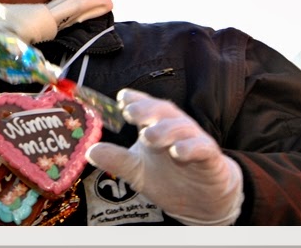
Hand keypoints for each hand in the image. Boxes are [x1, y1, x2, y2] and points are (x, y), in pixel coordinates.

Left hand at [85, 89, 243, 224]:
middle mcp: (174, 128)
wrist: (201, 201)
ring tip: (149, 136)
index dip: (135, 100)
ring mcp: (193, 140)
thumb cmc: (168, 178)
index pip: (145, 106)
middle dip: (147, 109)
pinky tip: (178, 151)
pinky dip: (191, 147)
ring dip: (165, 129)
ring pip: (182, 127)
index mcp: (155, 126)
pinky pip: (203, 147)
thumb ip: (116, 160)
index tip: (122, 99)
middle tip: (131, 113)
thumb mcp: (137, 171)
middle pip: (163, 110)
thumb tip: (90, 150)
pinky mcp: (210, 157)